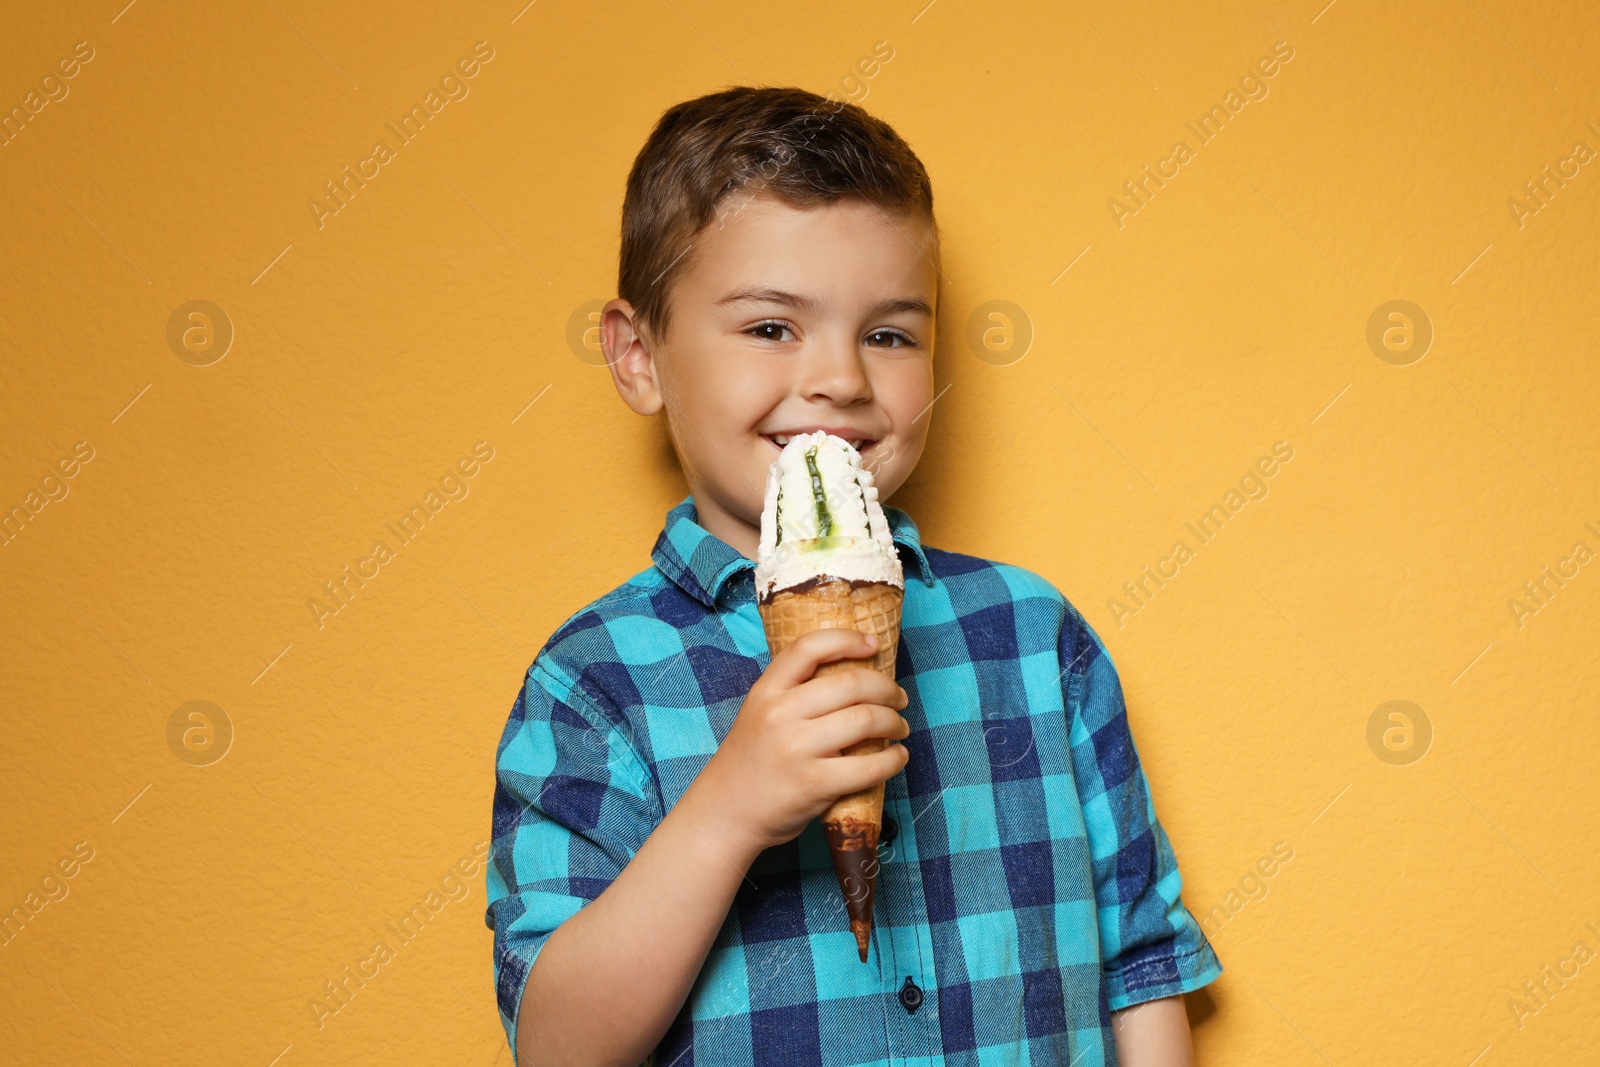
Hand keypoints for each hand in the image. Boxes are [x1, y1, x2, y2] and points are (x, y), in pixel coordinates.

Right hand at [693, 629, 910, 855]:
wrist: (725, 813)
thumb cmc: (751, 762)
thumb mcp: (759, 714)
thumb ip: (794, 695)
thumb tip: (853, 678)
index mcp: (766, 690)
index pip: (809, 648)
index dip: (847, 639)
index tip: (874, 644)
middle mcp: (779, 714)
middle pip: (850, 683)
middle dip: (886, 688)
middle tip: (899, 699)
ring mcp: (796, 749)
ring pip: (865, 720)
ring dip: (894, 722)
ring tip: (900, 728)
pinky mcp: (813, 784)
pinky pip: (868, 767)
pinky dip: (892, 760)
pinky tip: (897, 757)